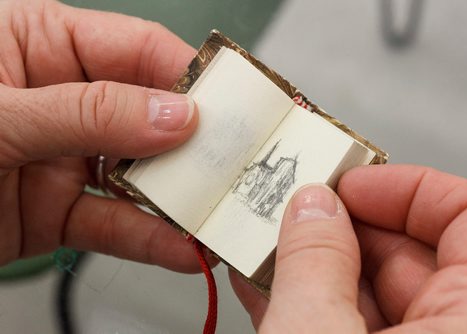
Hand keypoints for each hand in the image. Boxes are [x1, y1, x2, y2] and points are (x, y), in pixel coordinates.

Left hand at [0, 0, 208, 271]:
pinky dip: (149, 239)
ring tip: (215, 211)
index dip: (190, 74)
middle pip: (149, 115)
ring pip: (136, 175)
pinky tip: (181, 247)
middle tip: (237, 162)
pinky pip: (113, 224)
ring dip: (177, 197)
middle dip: (195, 142)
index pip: (138, 49)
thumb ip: (88, 111)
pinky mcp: (54, 211)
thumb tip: (173, 114)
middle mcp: (60, 98)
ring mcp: (61, 158)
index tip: (235, 102)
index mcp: (41, 43)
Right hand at [231, 165, 466, 332]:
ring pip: (381, 296)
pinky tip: (274, 290)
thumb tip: (311, 208)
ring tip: (270, 250)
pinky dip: (319, 309)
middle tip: (296, 214)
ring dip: (320, 270)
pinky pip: (363, 330)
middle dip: (344, 229)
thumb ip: (313, 261)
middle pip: (416, 255)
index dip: (407, 189)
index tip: (350, 184)